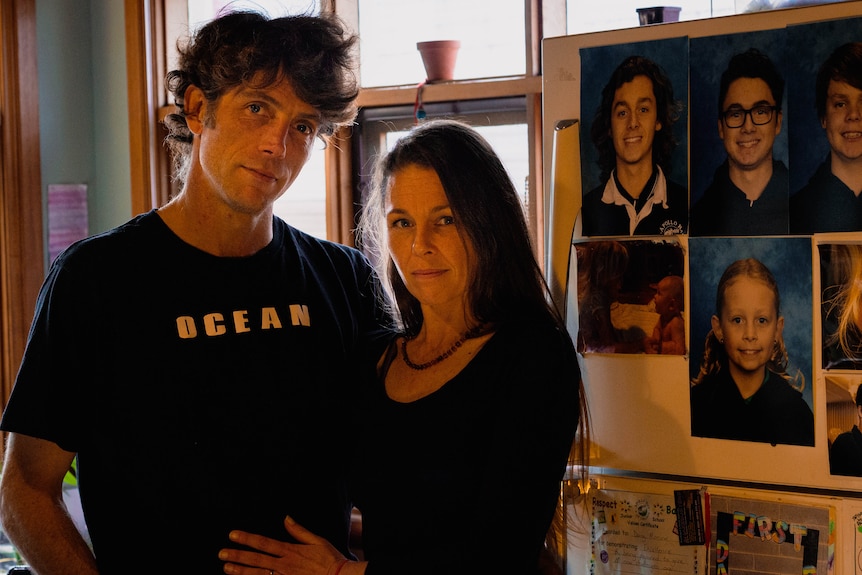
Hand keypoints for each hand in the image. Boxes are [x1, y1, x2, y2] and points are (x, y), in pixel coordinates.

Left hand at [219, 515, 352, 574]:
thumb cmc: (330, 559)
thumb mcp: (317, 540)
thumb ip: (299, 530)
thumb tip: (286, 518)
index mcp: (291, 550)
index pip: (263, 543)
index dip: (247, 539)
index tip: (232, 535)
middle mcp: (284, 565)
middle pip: (256, 559)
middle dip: (237, 556)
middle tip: (221, 553)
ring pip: (258, 574)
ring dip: (241, 571)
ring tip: (227, 568)